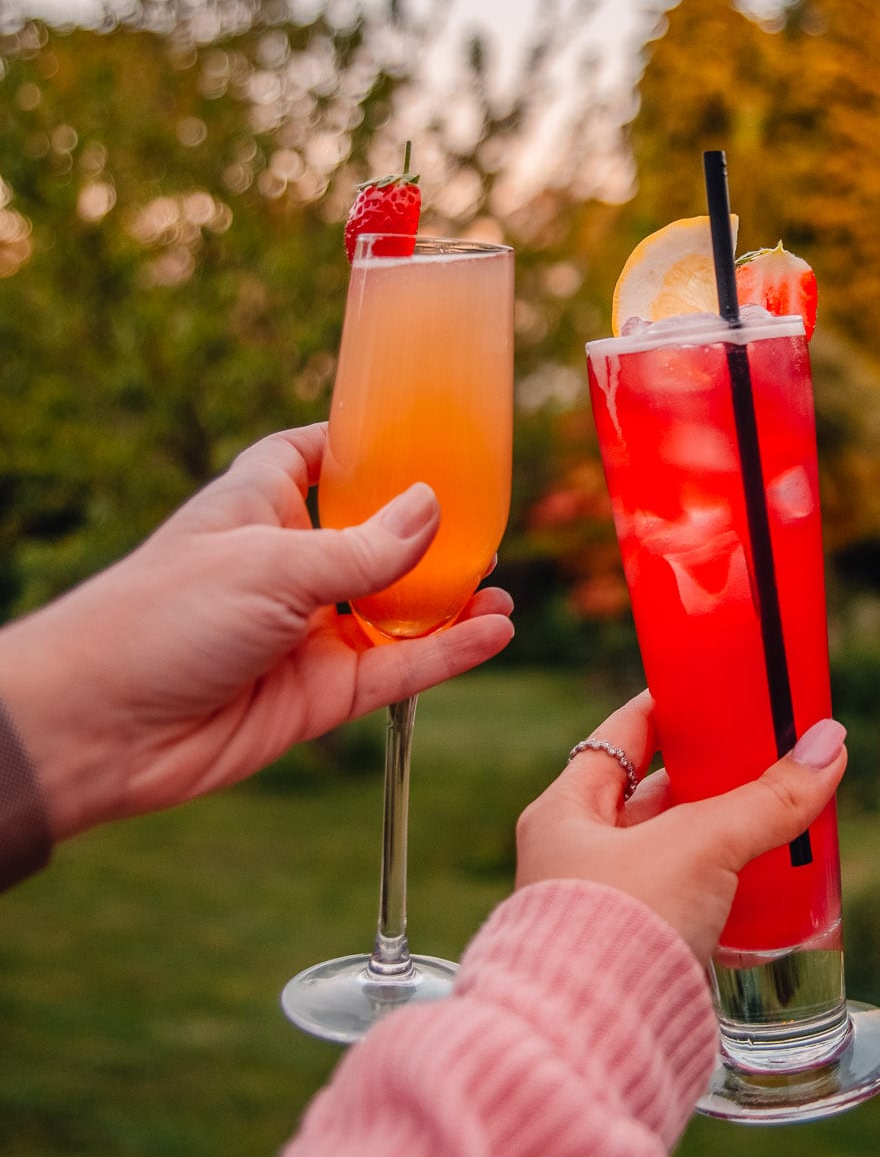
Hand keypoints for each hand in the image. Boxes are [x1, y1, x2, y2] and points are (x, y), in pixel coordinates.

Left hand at [1, 423, 513, 840]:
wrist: (100, 728)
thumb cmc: (161, 617)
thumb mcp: (272, 564)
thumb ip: (364, 546)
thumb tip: (436, 507)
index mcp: (259, 504)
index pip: (314, 456)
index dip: (360, 442)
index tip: (419, 428)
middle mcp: (288, 564)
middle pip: (373, 536)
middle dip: (429, 531)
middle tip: (490, 519)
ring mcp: (308, 631)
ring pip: (396, 609)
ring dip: (450, 600)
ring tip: (502, 587)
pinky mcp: (322, 693)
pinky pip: (398, 667)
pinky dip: (448, 653)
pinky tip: (494, 632)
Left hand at [516, 693, 847, 962]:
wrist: (591, 1045)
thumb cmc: (619, 925)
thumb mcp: (700, 845)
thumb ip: (767, 798)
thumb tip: (829, 743)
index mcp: (564, 813)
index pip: (617, 739)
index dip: (664, 712)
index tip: (708, 691)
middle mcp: (574, 859)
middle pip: (651, 799)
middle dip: (707, 778)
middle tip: (765, 755)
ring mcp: (603, 911)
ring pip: (672, 855)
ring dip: (720, 838)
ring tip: (779, 814)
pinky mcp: (636, 959)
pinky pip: (686, 906)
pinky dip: (723, 891)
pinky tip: (765, 885)